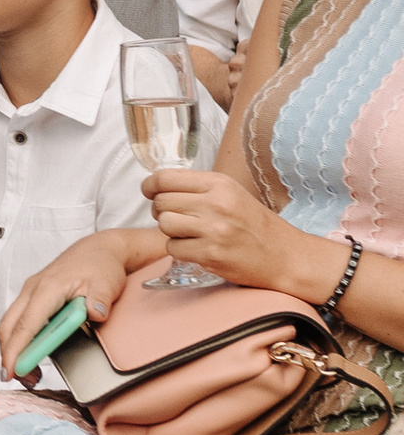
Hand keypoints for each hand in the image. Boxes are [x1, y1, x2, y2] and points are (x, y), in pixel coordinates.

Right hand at [0, 231, 163, 373]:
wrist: (98, 250)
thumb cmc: (100, 265)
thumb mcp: (107, 282)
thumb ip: (100, 299)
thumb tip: (95, 314)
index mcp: (48, 288)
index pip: (26, 324)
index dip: (16, 350)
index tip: (11, 370)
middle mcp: (33, 289)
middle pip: (9, 326)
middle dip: (8, 354)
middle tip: (18, 378)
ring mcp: (31, 293)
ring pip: (10, 324)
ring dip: (12, 349)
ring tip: (28, 372)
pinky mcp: (33, 298)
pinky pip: (18, 320)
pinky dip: (18, 339)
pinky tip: (31, 353)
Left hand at [139, 166, 311, 294]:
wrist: (285, 256)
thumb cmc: (256, 225)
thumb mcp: (232, 193)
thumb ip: (199, 187)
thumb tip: (158, 186)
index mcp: (219, 183)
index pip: (165, 178)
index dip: (150, 186)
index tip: (149, 192)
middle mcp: (215, 203)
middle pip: (161, 202)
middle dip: (162, 211)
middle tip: (176, 217)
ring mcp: (213, 230)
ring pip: (164, 225)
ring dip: (170, 231)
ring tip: (187, 233)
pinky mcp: (211, 254)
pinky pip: (173, 249)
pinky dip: (179, 250)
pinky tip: (196, 248)